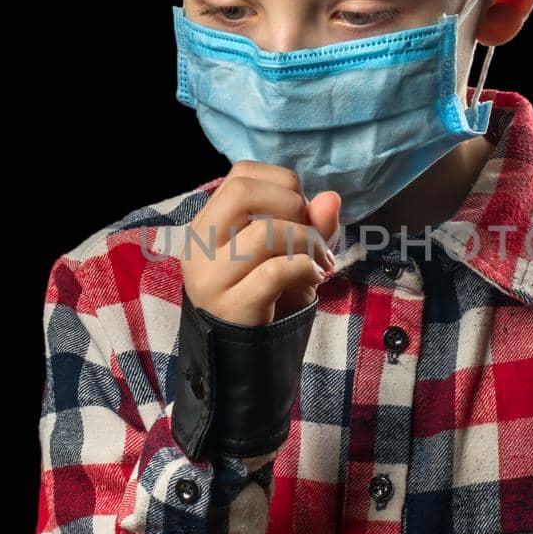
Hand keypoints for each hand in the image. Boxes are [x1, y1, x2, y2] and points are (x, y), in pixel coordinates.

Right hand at [181, 162, 340, 326]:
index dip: (281, 182)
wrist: (245, 358)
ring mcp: (211, 277)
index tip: (300, 210)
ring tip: (321, 261)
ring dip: (307, 241)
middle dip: (291, 203)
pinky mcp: (230, 307)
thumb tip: (332, 197)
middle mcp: (200, 246)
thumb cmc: (266, 298)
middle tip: (310, 233)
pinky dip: (305, 268)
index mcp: (208, 225)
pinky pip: (275, 271)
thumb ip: (311, 225)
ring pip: (265, 232)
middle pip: (243, 191)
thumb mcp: (290, 255)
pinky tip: (315, 278)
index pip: (240, 175)